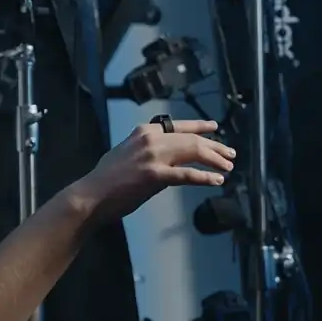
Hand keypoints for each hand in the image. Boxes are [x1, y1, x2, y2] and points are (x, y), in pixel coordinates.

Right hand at [71, 119, 235, 220]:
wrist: (91, 195)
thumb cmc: (106, 179)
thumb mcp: (127, 154)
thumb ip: (148, 152)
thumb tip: (169, 160)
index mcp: (144, 131)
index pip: (178, 125)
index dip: (200, 127)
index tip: (215, 129)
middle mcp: (151, 138)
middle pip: (191, 139)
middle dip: (214, 146)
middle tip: (230, 154)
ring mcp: (153, 156)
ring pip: (193, 152)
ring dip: (214, 160)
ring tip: (228, 167)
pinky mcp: (155, 176)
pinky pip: (187, 175)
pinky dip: (205, 177)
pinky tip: (217, 180)